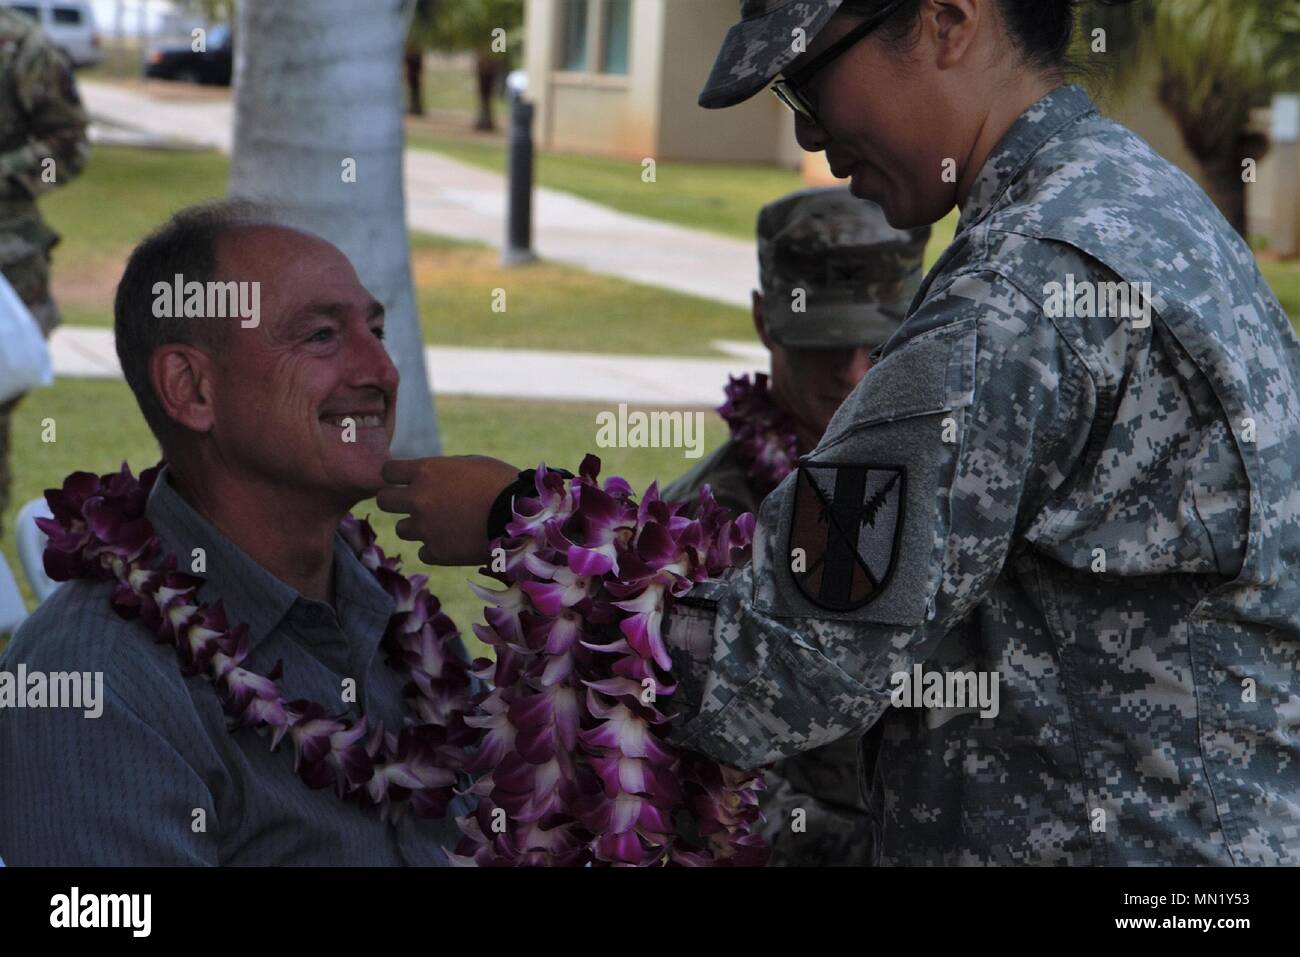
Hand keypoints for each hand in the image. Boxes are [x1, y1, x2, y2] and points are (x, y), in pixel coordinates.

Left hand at [378, 455, 519, 564]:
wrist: (521, 517)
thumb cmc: (501, 483)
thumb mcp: (470, 463)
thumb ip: (442, 470)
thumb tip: (427, 476)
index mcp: (425, 471)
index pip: (387, 472)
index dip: (395, 477)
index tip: (405, 481)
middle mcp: (418, 499)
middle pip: (383, 501)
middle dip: (396, 502)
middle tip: (415, 505)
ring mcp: (425, 528)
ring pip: (402, 529)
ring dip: (417, 527)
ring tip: (443, 524)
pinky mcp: (436, 553)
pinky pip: (424, 551)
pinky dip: (436, 547)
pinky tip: (455, 541)